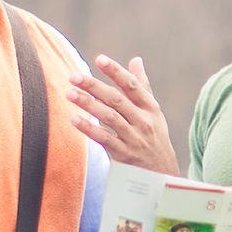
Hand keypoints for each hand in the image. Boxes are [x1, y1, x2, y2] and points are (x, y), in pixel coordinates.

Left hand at [68, 55, 178, 174]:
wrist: (162, 173)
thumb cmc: (154, 137)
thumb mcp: (153, 112)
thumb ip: (142, 86)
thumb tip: (136, 60)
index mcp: (150, 108)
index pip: (132, 85)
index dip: (116, 71)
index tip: (99, 59)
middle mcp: (144, 121)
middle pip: (117, 100)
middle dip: (94, 86)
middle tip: (74, 76)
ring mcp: (134, 138)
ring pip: (109, 118)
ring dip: (88, 105)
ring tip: (69, 93)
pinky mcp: (124, 154)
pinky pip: (105, 139)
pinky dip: (89, 129)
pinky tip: (74, 119)